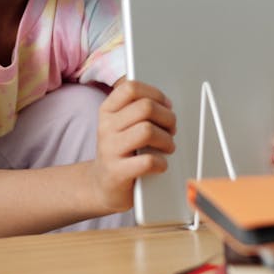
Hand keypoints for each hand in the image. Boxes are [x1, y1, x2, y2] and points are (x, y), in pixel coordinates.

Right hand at [90, 80, 176, 211]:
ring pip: (148, 131)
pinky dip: (161, 163)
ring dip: (166, 139)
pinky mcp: (117, 172)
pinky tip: (161, 164)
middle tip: (171, 128)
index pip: (131, 88)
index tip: (166, 104)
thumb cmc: (119, 151)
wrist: (102, 185)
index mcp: (107, 111)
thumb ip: (138, 110)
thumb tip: (166, 104)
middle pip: (145, 108)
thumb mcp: (121, 125)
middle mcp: (106, 127)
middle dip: (167, 117)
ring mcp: (110, 150)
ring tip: (168, 146)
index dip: (154, 93)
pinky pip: (147, 161)